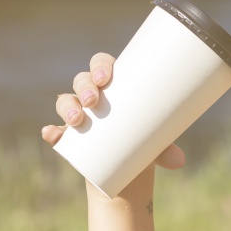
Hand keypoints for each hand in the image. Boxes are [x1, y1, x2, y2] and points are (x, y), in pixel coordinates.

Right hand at [40, 51, 185, 169]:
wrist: (127, 166)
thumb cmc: (144, 139)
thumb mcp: (156, 141)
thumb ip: (165, 148)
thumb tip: (178, 161)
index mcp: (115, 85)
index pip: (102, 64)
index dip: (100, 65)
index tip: (105, 76)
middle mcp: (93, 95)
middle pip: (82, 80)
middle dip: (84, 87)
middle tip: (94, 101)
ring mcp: (79, 114)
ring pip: (66, 101)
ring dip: (68, 107)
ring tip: (77, 121)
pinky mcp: (69, 136)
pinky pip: (55, 130)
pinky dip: (52, 132)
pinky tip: (51, 134)